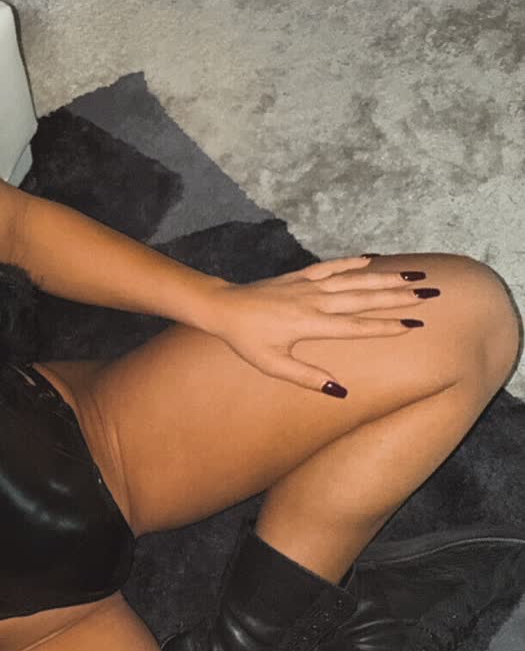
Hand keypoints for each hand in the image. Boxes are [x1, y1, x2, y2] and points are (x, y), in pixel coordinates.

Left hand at [203, 255, 432, 394]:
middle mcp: (314, 301)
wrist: (224, 308)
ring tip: (412, 276)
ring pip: (353, 280)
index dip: (386, 327)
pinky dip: (352, 262)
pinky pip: (331, 267)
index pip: (357, 327)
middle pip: (364, 299)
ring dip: (384, 278)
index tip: (413, 326)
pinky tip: (372, 259)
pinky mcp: (300, 276)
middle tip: (428, 296)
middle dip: (397, 297)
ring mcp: (308, 286)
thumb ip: (307, 377)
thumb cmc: (247, 341)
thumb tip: (340, 391)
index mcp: (310, 325)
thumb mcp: (273, 366)